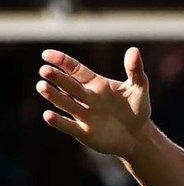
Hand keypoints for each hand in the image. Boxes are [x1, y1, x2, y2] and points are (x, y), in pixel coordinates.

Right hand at [36, 47, 152, 158]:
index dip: (62, 61)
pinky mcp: (83, 132)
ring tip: (41, 86)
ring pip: (65, 103)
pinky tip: (48, 115)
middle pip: (68, 85)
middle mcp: (85, 97)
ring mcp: (83, 115)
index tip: (46, 54)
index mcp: (95, 84)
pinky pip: (69, 126)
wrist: (137, 135)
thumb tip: (134, 50)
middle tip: (45, 70)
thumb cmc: (137, 109)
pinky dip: (59, 122)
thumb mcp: (139, 88)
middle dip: (57, 78)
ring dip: (53, 96)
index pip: (76, 70)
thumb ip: (135, 70)